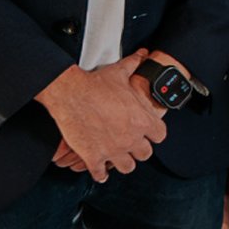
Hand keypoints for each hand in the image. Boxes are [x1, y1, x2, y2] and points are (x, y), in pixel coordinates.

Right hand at [41, 60, 165, 182]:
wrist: (69, 93)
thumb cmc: (94, 84)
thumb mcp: (119, 72)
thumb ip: (134, 64)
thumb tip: (142, 55)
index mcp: (142, 120)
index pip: (160, 136)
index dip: (153, 134)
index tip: (147, 132)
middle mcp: (131, 138)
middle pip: (145, 154)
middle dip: (138, 149)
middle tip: (130, 144)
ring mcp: (113, 150)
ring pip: (127, 167)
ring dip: (122, 162)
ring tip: (117, 157)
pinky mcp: (93, 157)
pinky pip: (101, 174)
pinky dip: (100, 173)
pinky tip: (99, 170)